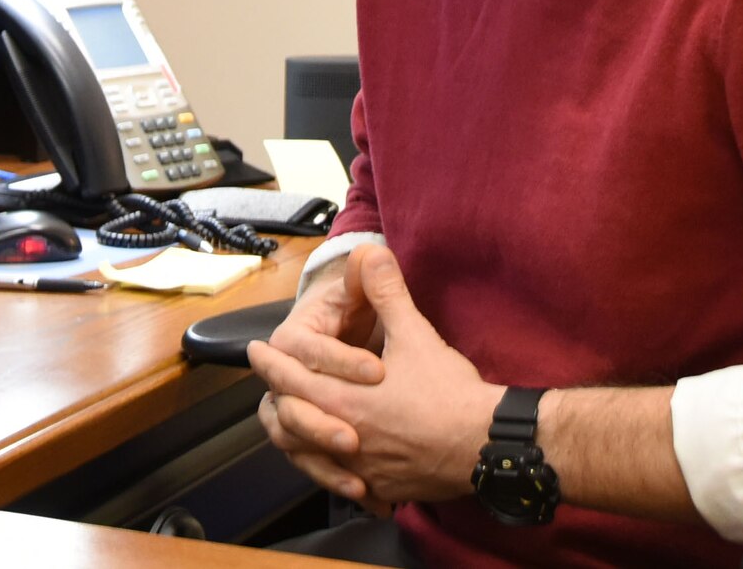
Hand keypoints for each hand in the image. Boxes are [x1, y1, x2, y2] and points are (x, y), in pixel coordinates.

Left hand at [252, 246, 502, 509]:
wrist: (486, 445)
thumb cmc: (449, 392)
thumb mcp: (414, 335)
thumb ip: (386, 294)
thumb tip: (371, 253)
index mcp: (343, 399)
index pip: (288, 380)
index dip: (269, 363)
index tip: (256, 352)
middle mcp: (343, 438)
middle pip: (289, 421)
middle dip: (275, 397)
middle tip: (267, 385)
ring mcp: (361, 469)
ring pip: (308, 458)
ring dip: (296, 437)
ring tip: (291, 422)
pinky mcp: (382, 489)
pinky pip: (343, 483)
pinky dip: (332, 471)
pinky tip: (337, 462)